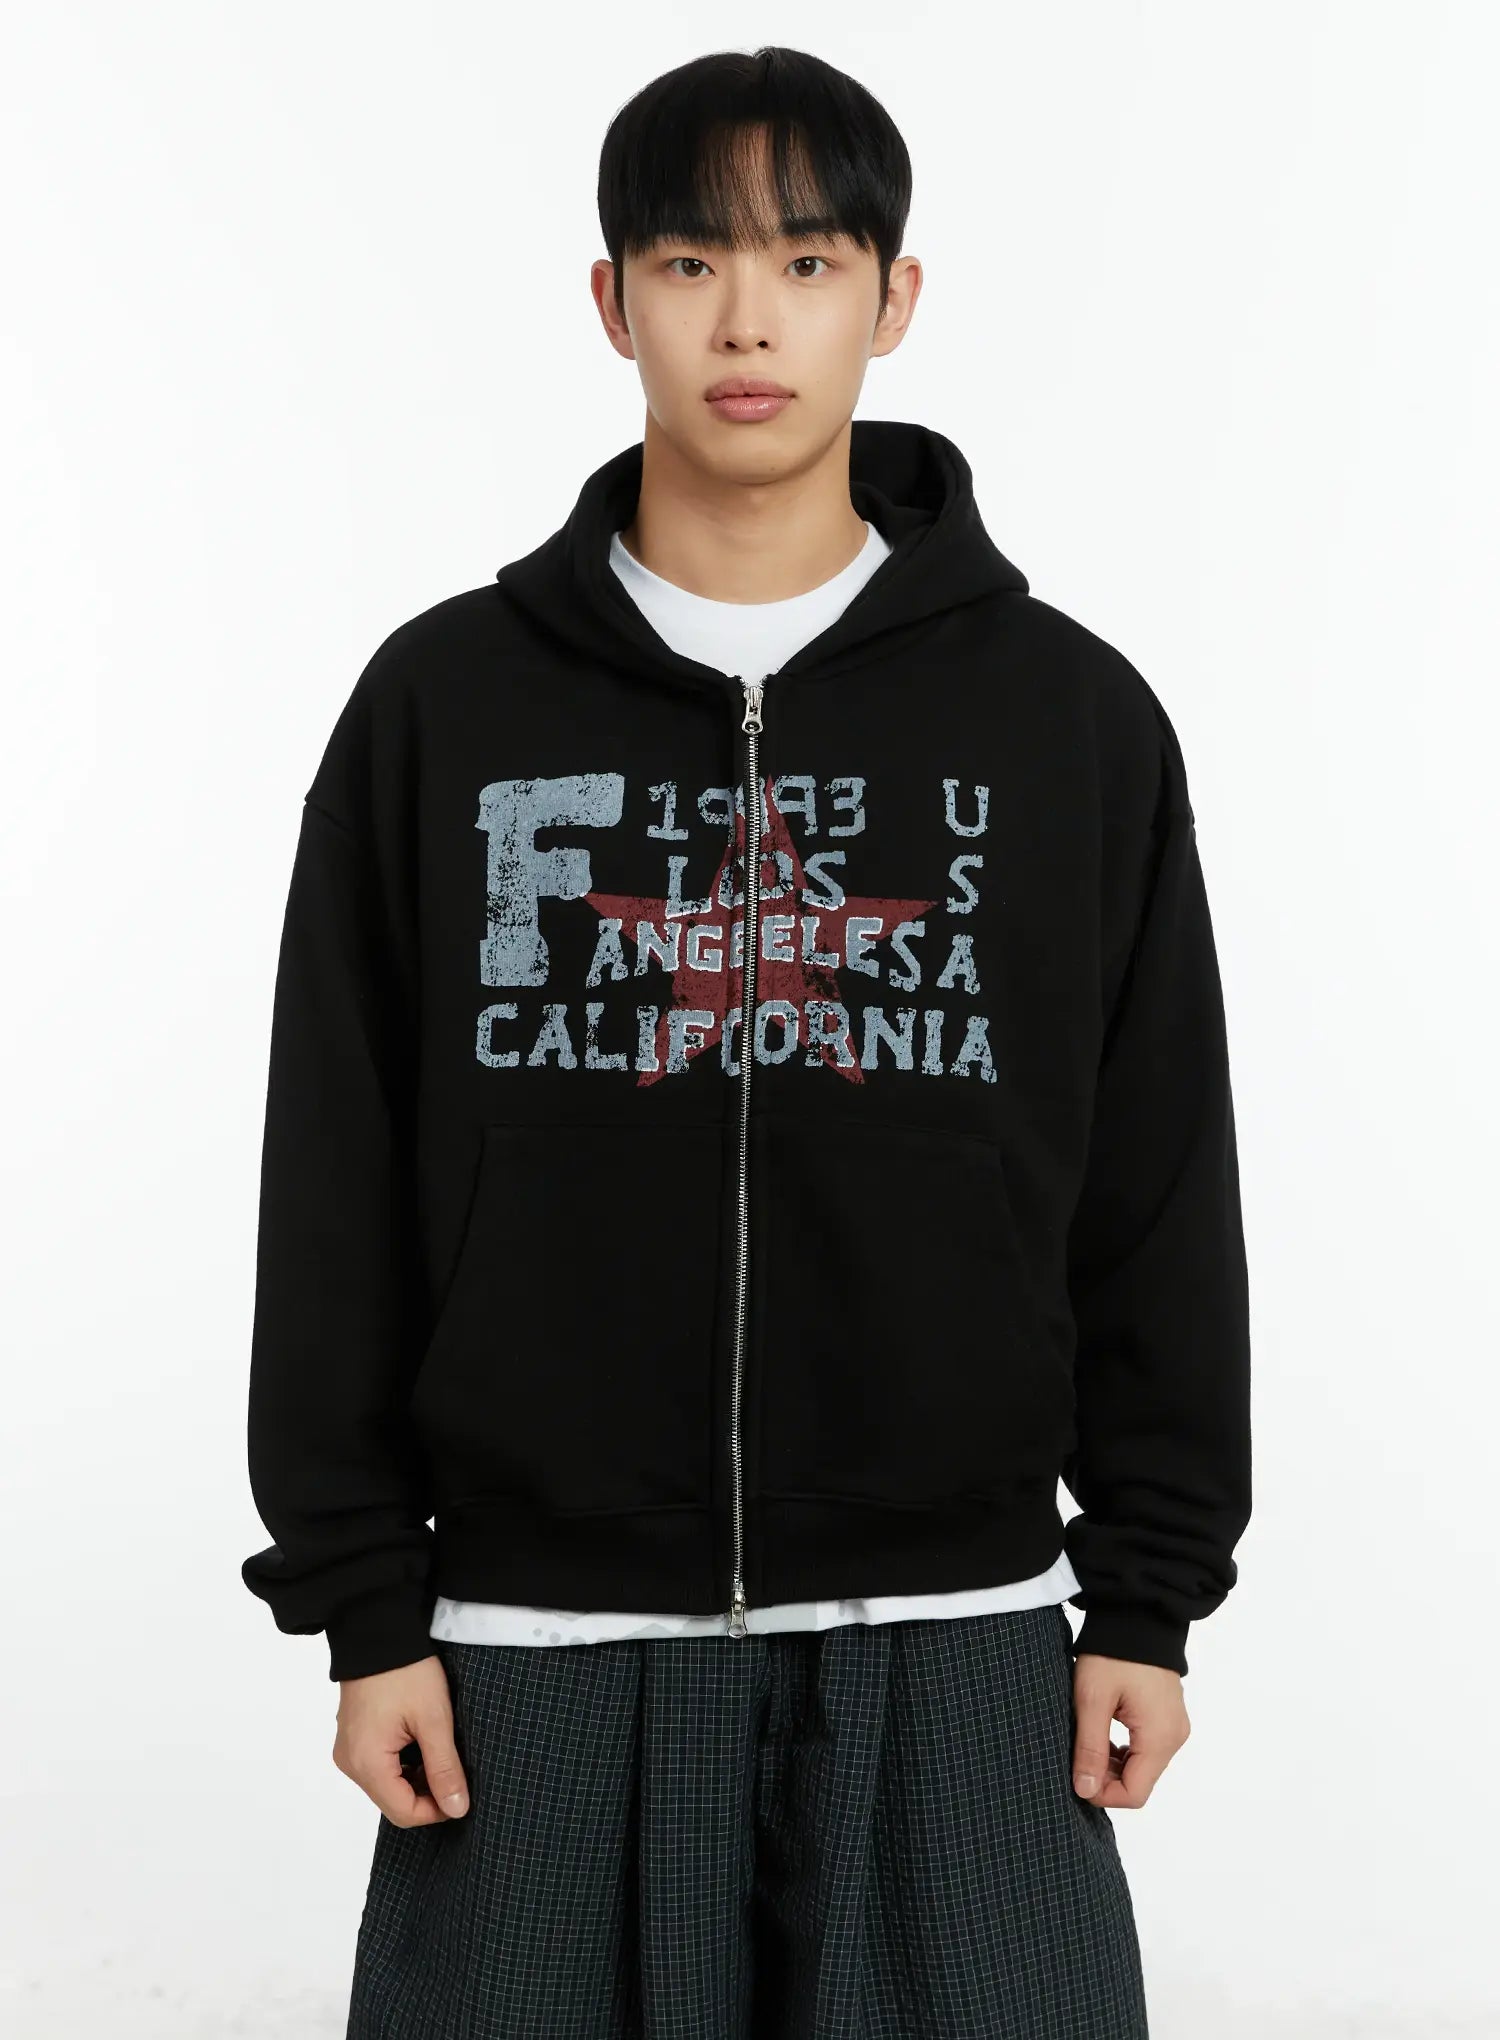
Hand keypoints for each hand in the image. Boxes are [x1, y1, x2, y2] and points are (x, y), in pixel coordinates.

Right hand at [333, 1654, 470, 1826]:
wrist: (378, 1628)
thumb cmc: (407, 1671)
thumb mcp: (434, 1719)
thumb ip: (444, 1768)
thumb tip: (457, 1810)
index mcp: (366, 1763)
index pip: (403, 1812)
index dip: (437, 1810)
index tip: (462, 1791)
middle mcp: (350, 1762)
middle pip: (393, 1800)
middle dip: (426, 1792)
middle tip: (455, 1767)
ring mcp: (348, 1749)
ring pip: (387, 1783)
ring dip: (415, 1776)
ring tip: (439, 1748)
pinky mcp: (352, 1736)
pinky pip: (378, 1764)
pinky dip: (402, 1762)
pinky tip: (421, 1739)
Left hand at [1071, 1653, 1189, 1808]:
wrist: (1136, 1613)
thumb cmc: (1112, 1654)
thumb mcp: (1092, 1700)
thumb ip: (1090, 1748)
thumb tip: (1085, 1791)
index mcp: (1160, 1738)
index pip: (1135, 1794)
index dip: (1102, 1794)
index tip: (1076, 1776)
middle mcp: (1174, 1737)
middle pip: (1140, 1781)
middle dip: (1106, 1778)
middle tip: (1076, 1756)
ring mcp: (1174, 1726)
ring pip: (1142, 1766)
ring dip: (1112, 1763)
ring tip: (1086, 1741)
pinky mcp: (1167, 1715)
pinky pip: (1146, 1747)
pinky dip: (1124, 1749)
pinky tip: (1101, 1732)